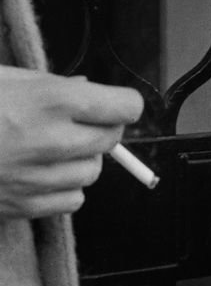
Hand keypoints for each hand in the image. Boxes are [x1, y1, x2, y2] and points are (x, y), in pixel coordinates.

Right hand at [0, 66, 142, 219]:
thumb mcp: (5, 79)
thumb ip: (51, 84)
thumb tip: (88, 89)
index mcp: (49, 100)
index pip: (124, 107)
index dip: (121, 104)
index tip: (113, 103)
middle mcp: (49, 140)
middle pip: (111, 141)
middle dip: (101, 130)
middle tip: (77, 123)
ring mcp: (34, 177)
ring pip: (92, 173)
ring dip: (81, 161)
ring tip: (50, 148)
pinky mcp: (19, 206)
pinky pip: (71, 202)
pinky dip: (63, 190)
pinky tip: (39, 174)